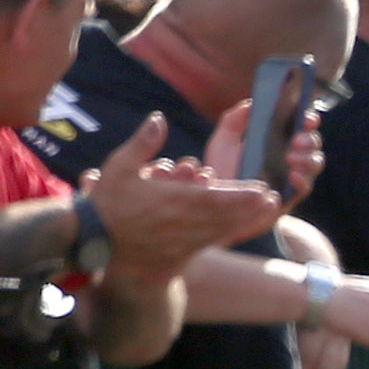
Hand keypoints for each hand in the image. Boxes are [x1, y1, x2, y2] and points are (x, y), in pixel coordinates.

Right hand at [87, 115, 282, 278]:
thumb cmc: (108, 204)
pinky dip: (229, 232)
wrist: (96, 245)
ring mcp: (184, 239)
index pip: (216, 197)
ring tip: (266, 209)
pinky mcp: (181, 251)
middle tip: (272, 198)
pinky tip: (239, 226)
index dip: (241, 194)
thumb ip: (143, 143)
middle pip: (227, 215)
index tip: (261, 189)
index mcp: (173, 201)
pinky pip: (211, 241)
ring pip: (222, 229)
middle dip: (251, 206)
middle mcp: (184, 223)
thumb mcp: (119, 167)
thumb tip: (158, 117)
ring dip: (246, 219)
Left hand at [203, 87, 326, 208]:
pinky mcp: (289, 198)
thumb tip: (251, 104)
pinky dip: (303, 180)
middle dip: (309, 139)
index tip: (306, 117)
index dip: (308, 119)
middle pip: (313, 144)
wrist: (215, 206)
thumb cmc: (221, 173)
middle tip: (295, 140)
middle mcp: (289, 157)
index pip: (300, 126)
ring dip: (308, 158)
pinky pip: (305, 188)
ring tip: (291, 157)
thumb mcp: (221, 142)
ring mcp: (291, 178)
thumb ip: (233, 120)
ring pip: (315, 164)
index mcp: (277, 141)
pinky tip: (292, 175)